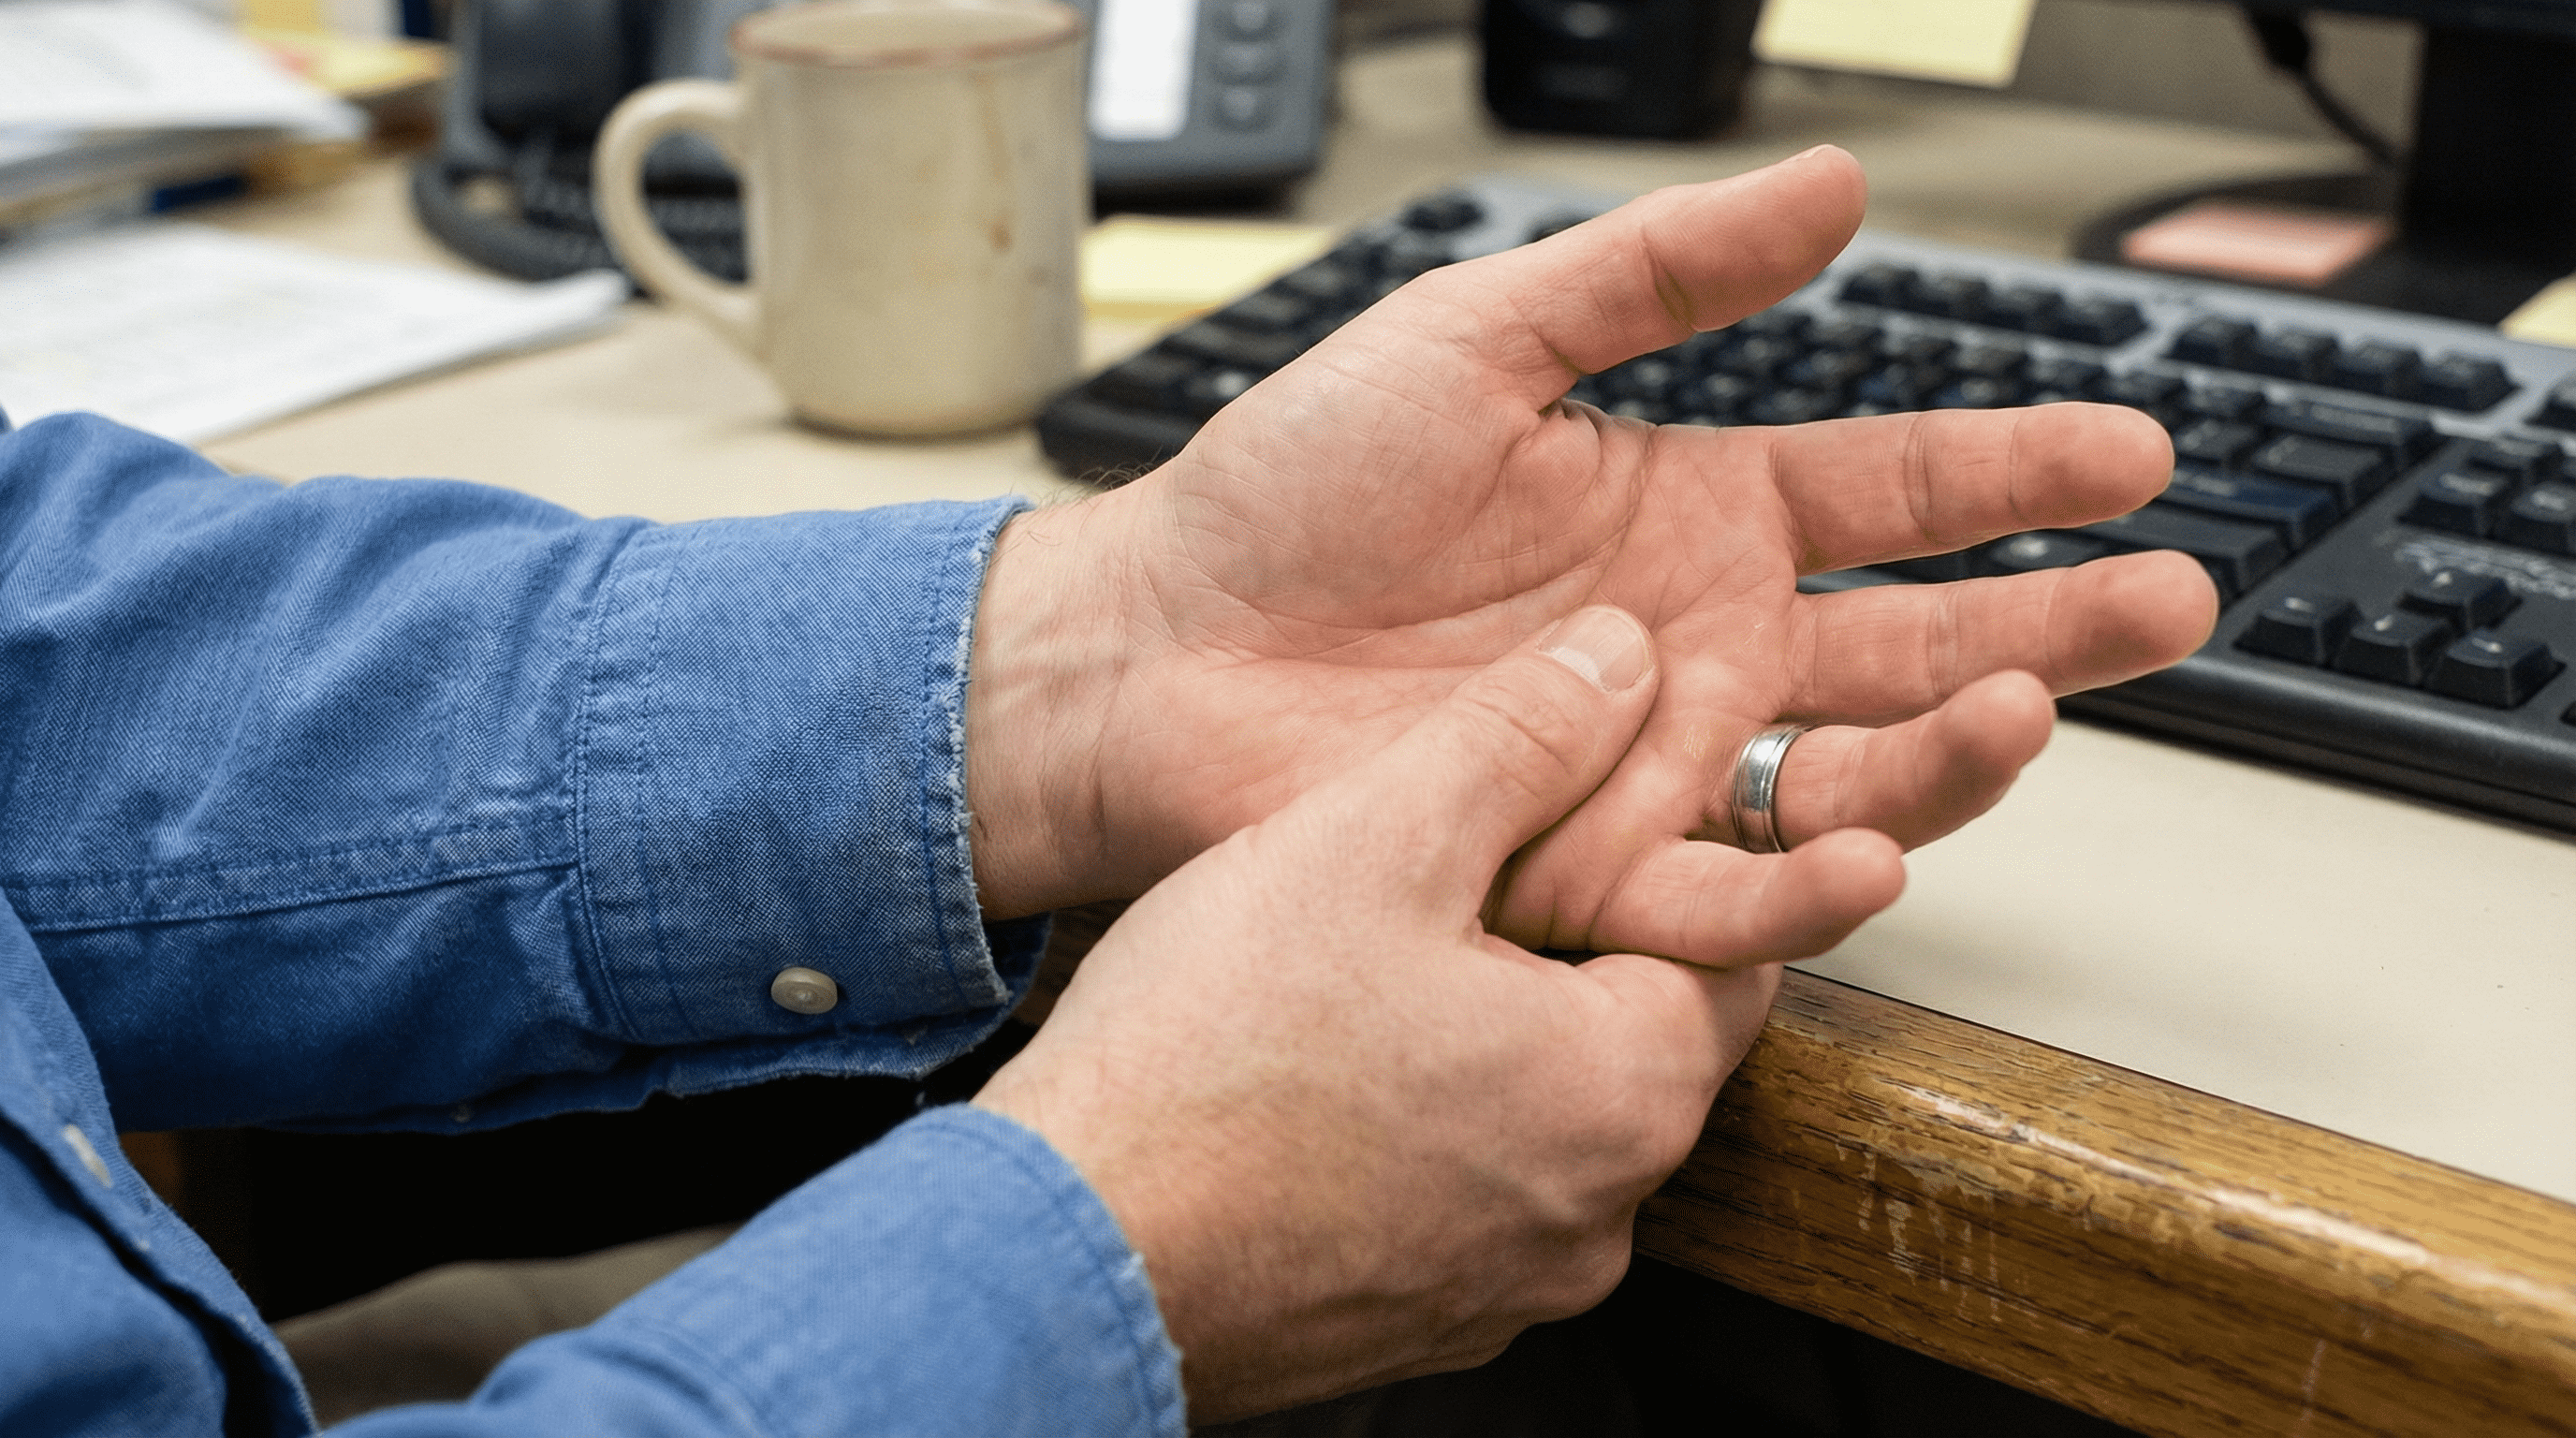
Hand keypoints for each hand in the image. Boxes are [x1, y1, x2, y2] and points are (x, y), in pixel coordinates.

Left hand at [967, 146, 2216, 964]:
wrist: (1155, 652)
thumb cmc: (1287, 493)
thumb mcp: (1481, 338)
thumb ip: (1659, 273)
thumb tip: (1832, 187)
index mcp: (1686, 514)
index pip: (1891, 493)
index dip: (2015, 476)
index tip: (2132, 452)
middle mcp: (1694, 646)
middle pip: (1915, 644)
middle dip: (2053, 625)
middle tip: (2174, 603)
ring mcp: (1651, 762)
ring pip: (1853, 774)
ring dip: (1961, 750)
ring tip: (2038, 707)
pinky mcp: (1585, 866)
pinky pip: (1727, 887)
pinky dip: (1808, 878)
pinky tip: (1882, 844)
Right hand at [976, 607, 1776, 1419]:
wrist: (1065, 1254)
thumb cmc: (1206, 1061)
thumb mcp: (1374, 838)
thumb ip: (1520, 738)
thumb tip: (1620, 661)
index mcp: (1625, 1090)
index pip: (1737, 951)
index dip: (1661, 861)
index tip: (1575, 820)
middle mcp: (1598, 1214)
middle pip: (1635, 1036)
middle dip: (1559, 953)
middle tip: (1440, 886)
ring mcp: (1507, 1288)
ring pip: (1541, 1120)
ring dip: (1483, 1047)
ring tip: (1359, 982)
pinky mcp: (1419, 1325)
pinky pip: (1460, 1200)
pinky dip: (1417, 1137)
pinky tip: (1316, 1083)